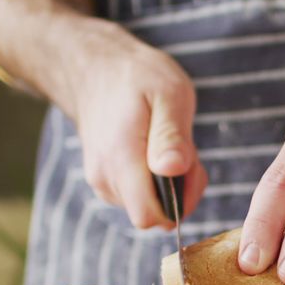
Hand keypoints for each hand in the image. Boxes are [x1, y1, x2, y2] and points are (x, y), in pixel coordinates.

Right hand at [0, 0, 207, 228]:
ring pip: (148, 206)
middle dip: (179, 191)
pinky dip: (156, 179)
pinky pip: (139, 196)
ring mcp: (101, 181)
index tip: (190, 166)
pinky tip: (156, 148)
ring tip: (168, 142)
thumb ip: (172, 135)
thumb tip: (173, 170)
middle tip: (183, 147)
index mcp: (121, 159)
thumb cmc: (138, 77)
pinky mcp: (104, 180)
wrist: (95, 68)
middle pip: (154, 215)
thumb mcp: (169, 93)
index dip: (181, 202)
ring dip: (169, 183)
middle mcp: (105, 178)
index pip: (149, 217)